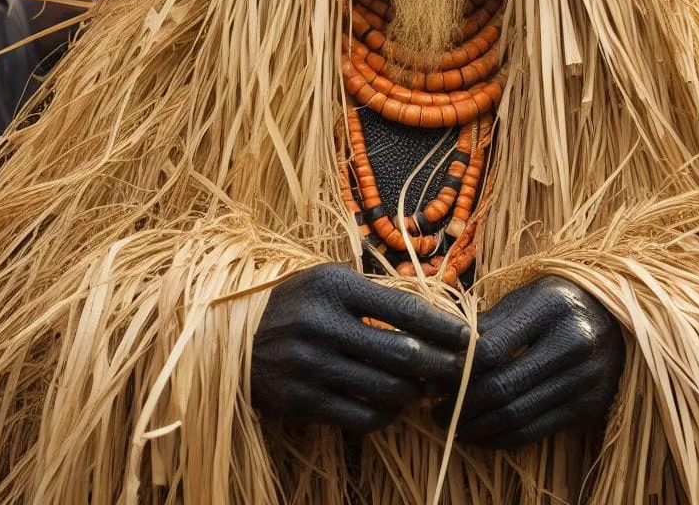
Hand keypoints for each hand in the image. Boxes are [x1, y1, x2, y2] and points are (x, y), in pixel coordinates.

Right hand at [251, 263, 469, 433]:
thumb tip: (434, 318)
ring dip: (415, 393)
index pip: (404, 308)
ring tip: (426, 388)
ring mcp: (308, 364)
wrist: (231, 336)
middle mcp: (321, 323)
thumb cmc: (295, 303)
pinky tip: (392, 405)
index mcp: (333, 285)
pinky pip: (360, 416)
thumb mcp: (329, 281)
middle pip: (403, 353)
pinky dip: (386, 415)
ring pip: (386, 390)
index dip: (443, 326)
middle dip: (440, 366)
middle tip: (458, 371)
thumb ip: (374, 295)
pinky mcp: (299, 400)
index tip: (467, 338)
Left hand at [437, 276, 623, 448]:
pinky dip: (502, 437)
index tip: (435, 377)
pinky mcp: (589, 406)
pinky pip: (535, 430)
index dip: (457, 369)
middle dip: (462, 405)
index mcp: (551, 306)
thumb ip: (487, 325)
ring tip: (453, 424)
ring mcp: (585, 378)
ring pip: (516, 415)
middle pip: (503, 386)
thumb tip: (442, 358)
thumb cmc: (557, 302)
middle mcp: (574, 342)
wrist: (615, 315)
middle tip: (436, 411)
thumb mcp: (524, 298)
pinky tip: (482, 433)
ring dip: (477, 427)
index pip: (492, 348)